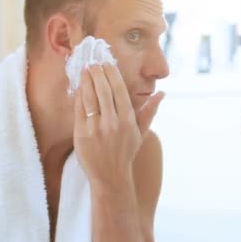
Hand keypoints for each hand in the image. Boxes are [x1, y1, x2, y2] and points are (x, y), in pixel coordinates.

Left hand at [73, 64, 163, 186]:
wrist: (110, 177)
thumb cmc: (125, 153)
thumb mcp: (140, 133)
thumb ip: (149, 111)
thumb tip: (161, 93)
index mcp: (127, 120)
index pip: (119, 90)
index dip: (112, 74)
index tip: (107, 64)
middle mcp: (112, 122)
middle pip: (103, 90)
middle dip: (97, 73)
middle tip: (93, 64)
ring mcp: (95, 128)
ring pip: (89, 97)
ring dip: (86, 81)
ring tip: (85, 71)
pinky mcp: (81, 134)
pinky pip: (79, 110)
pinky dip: (79, 97)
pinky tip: (79, 89)